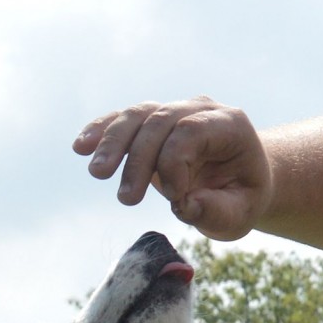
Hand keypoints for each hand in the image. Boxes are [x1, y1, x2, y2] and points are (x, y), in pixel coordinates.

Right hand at [73, 98, 272, 240]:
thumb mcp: (240, 213)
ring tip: (97, 172)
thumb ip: (217, 211)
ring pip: (137, 116)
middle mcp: (200, 109)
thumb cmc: (241, 198)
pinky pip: (123, 119)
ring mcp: (174, 111)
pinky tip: (81, 146)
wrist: (240, 180)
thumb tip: (184, 205)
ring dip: (113, 143)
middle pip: (160, 122)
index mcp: (230, 125)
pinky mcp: (152, 123)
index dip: (175, 162)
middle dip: (139, 160)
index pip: (191, 131)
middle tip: (127, 200)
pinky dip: (101, 131)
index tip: (175, 198)